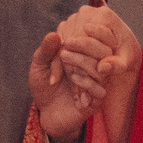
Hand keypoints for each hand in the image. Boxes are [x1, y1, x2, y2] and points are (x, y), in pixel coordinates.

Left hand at [30, 4, 141, 142]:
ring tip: (64, 57)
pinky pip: (99, 88)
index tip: (70, 29)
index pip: (94, 39)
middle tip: (67, 43)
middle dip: (85, 44)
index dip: (86, 33)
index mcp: (86, 56)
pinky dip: (86, 81)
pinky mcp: (97, 101)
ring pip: (101, 68)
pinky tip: (73, 78)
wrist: (47, 112)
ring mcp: (98, 84)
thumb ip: (46, 51)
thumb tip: (54, 34)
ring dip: (83, 61)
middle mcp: (95, 68)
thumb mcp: (40, 66)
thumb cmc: (44, 86)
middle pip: (103, 51)